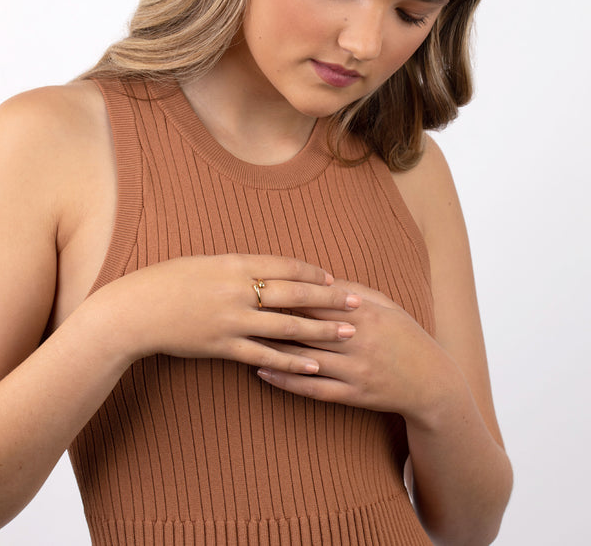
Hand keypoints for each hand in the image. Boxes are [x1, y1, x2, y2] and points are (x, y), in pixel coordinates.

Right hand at [98, 255, 361, 373]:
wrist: (136, 310)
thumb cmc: (167, 281)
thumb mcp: (204, 264)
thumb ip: (236, 267)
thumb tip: (262, 269)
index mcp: (235, 264)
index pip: (284, 266)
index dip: (311, 273)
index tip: (332, 279)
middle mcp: (239, 289)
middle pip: (294, 294)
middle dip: (329, 300)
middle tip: (357, 304)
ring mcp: (232, 319)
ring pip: (287, 326)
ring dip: (321, 331)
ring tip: (348, 335)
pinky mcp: (223, 346)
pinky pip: (265, 354)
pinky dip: (291, 361)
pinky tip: (313, 365)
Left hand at [256, 279, 452, 417]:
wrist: (431, 382)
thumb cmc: (405, 336)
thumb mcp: (387, 306)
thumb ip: (354, 291)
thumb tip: (320, 278)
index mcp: (366, 315)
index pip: (320, 300)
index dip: (290, 292)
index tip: (263, 284)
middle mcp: (359, 342)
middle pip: (308, 328)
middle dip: (275, 318)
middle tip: (242, 309)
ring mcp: (355, 371)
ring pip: (305, 359)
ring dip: (272, 350)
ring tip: (243, 340)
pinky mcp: (352, 396)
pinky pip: (313, 389)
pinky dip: (286, 381)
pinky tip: (262, 372)